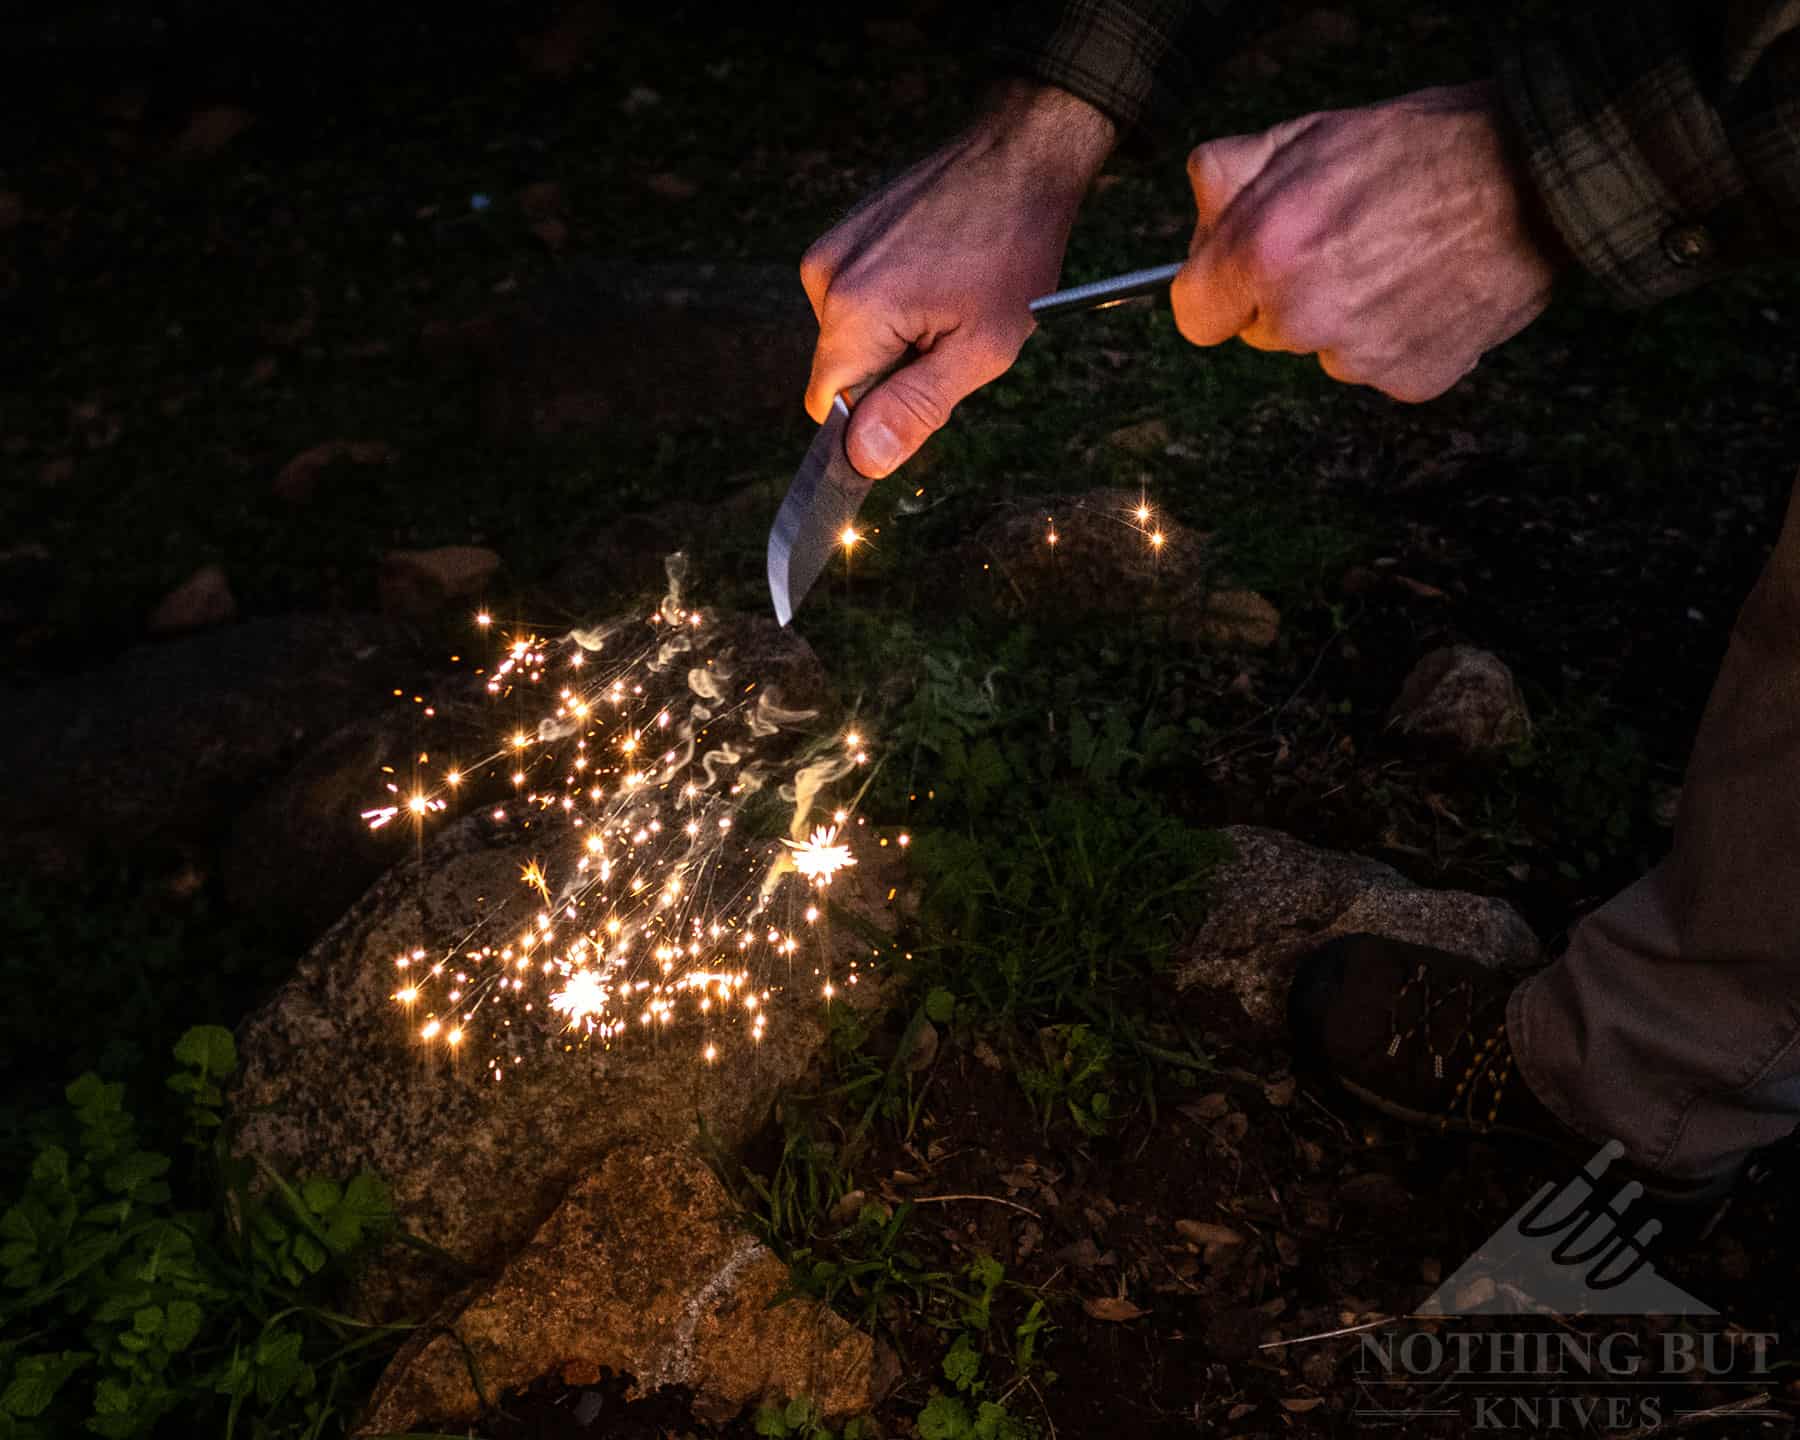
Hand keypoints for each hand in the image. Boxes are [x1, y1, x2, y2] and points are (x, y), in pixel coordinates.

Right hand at [801, 83, 1114, 477]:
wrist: (1020, 155)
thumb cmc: (1013, 251)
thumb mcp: (980, 349)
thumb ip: (915, 409)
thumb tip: (863, 459)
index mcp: (853, 312)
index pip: (827, 406)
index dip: (869, 420)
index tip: (919, 401)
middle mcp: (825, 277)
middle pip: (841, 370)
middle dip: (892, 372)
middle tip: (952, 334)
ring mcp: (831, 248)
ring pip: (851, 336)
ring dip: (896, 336)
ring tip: (949, 296)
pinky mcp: (843, 231)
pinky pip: (857, 298)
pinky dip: (892, 302)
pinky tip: (935, 274)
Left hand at [1172, 81, 1565, 402]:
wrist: (1541, 177)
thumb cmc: (1425, 146)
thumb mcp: (1311, 133)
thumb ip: (1234, 175)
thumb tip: (1201, 213)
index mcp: (1262, 253)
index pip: (1195, 315)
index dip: (1220, 288)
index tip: (1246, 270)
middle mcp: (1301, 316)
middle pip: (1262, 333)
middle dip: (1287, 295)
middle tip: (1346, 241)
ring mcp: (1357, 358)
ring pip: (1324, 350)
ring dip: (1347, 316)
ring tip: (1399, 256)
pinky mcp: (1410, 380)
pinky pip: (1382, 367)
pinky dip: (1401, 335)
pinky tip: (1431, 287)